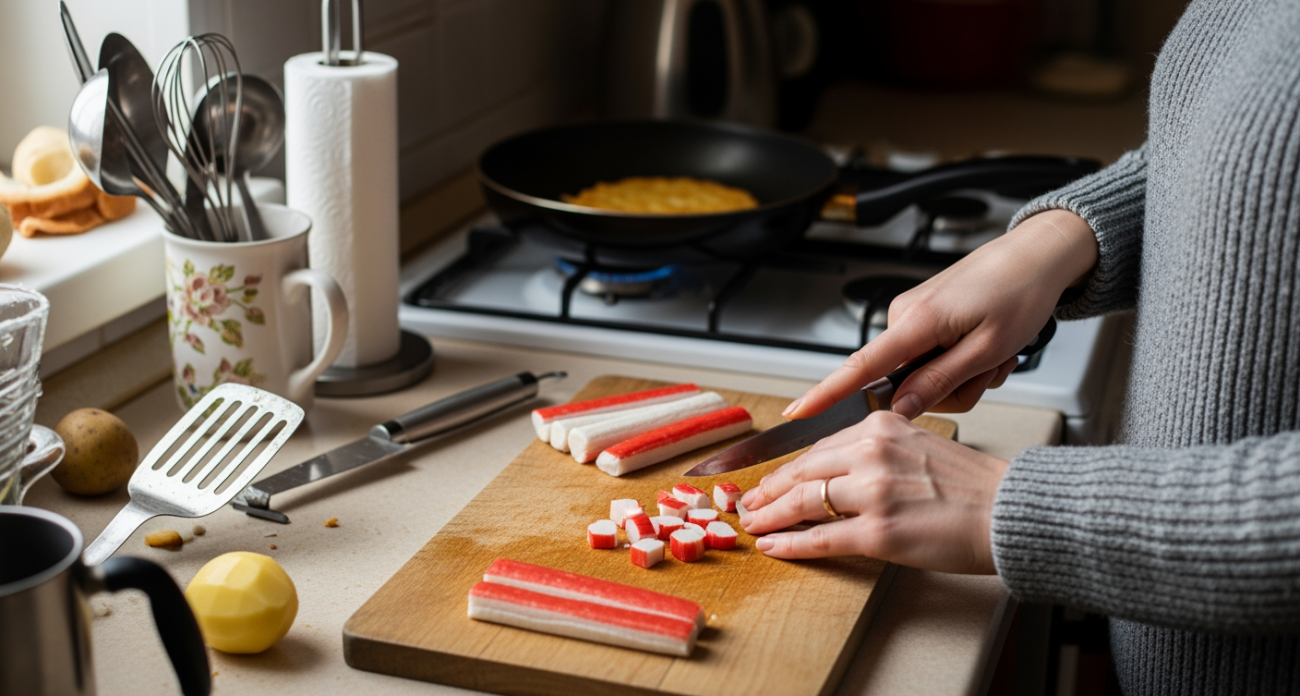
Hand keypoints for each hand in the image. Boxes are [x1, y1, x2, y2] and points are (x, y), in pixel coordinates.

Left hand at [738, 411, 1007, 573]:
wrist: (1010, 512)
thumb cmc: (973, 485)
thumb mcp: (919, 444)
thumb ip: (878, 451)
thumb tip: (838, 472)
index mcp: (880, 428)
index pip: (818, 448)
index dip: (786, 469)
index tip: (769, 480)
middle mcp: (871, 454)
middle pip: (801, 471)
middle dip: (768, 490)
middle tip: (749, 502)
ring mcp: (872, 493)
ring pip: (802, 502)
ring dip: (769, 516)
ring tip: (753, 524)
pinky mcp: (878, 531)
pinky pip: (819, 538)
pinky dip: (790, 544)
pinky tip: (773, 547)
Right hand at [785, 209, 1097, 420]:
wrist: (1038, 255)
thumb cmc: (1021, 291)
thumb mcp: (988, 350)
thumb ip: (939, 382)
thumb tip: (898, 409)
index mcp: (916, 322)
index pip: (861, 368)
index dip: (827, 393)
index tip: (798, 411)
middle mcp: (905, 316)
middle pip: (905, 383)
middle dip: (952, 389)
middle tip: (990, 369)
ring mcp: (915, 316)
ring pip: (925, 375)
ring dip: (963, 375)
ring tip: (995, 352)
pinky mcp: (926, 317)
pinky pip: (934, 358)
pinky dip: (962, 360)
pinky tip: (988, 345)